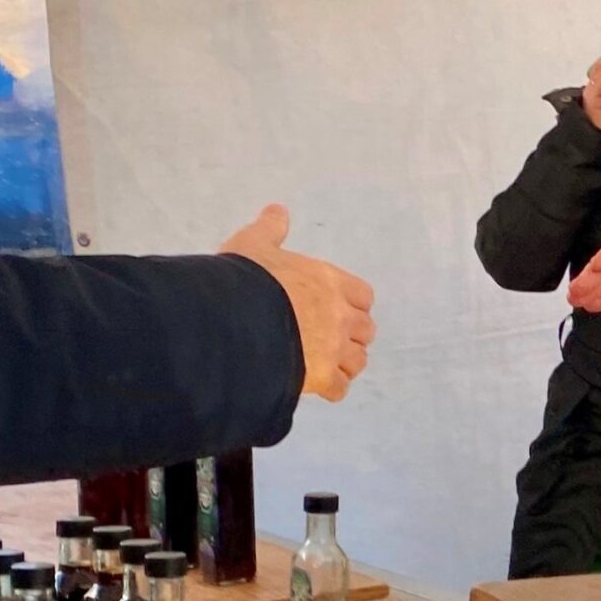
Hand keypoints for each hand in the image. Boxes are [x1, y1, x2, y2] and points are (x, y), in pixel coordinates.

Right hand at [220, 204, 375, 402]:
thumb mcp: (252, 245)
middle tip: (328, 339)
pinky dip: (330, 389)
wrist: (234, 320)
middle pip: (366, 330)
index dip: (352, 304)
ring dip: (345, 363)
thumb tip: (277, 211)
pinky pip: (340, 389)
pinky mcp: (322, 378)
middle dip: (351, 335)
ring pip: (358, 361)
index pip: (362, 295)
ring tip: (323, 365)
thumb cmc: (245, 280)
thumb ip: (269, 230)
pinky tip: (314, 386)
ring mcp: (334, 348)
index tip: (336, 309)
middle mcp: (340, 315)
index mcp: (329, 282)